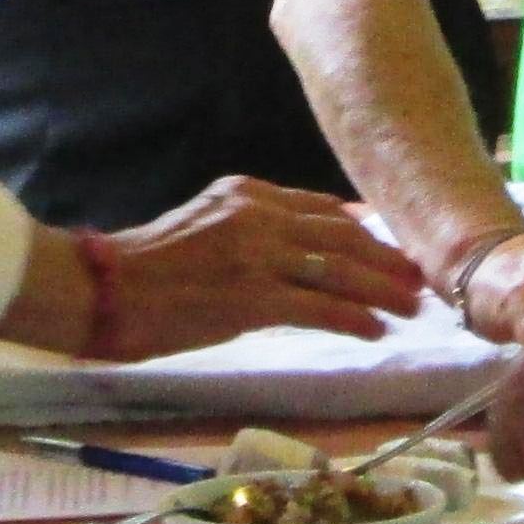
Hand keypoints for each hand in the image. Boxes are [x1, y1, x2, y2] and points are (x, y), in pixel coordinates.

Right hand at [103, 181, 426, 354]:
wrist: (103, 288)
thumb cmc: (144, 269)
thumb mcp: (203, 228)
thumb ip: (250, 231)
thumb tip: (298, 255)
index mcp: (245, 193)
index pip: (321, 208)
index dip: (365, 231)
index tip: (393, 248)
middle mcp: (257, 215)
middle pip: (341, 236)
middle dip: (386, 259)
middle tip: (420, 279)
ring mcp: (256, 255)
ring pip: (338, 270)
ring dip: (381, 290)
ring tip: (410, 307)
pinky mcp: (251, 297)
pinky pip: (317, 307)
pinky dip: (352, 318)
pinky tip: (374, 330)